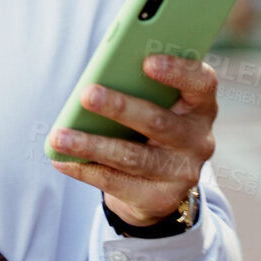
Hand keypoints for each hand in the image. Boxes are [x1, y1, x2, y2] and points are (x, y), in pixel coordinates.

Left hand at [47, 54, 217, 225]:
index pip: (201, 83)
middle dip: (120, 107)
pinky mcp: (160, 199)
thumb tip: (95, 84)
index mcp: (200, 106)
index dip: (178, 71)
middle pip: (159, 121)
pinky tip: (61, 160)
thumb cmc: (148, 128)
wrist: (158, 185)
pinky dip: (85, 169)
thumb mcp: (155, 106)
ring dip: (91, 144)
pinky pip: (116, 183)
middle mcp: (198, 140)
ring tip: (59, 136)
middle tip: (87, 94)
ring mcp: (182, 173)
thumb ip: (138, 88)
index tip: (147, 62)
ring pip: (132, 156)